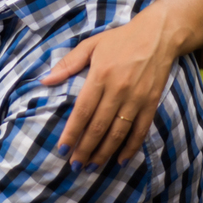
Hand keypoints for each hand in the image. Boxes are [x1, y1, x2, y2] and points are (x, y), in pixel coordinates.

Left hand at [42, 13, 174, 169]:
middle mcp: (118, 90)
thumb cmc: (120, 39)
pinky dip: (131, 147)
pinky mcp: (151, 102)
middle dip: (85, 149)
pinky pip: (140, 130)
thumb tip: (44, 80)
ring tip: (92, 167)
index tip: (62, 149)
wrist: (158, 35)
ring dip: (104, 153)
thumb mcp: (91, 44)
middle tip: (75, 166)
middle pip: (98, 127)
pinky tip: (120, 160)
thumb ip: (68, 64)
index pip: (82, 111)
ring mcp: (136, 98)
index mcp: (100, 75)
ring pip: (118, 133)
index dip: (72, 133)